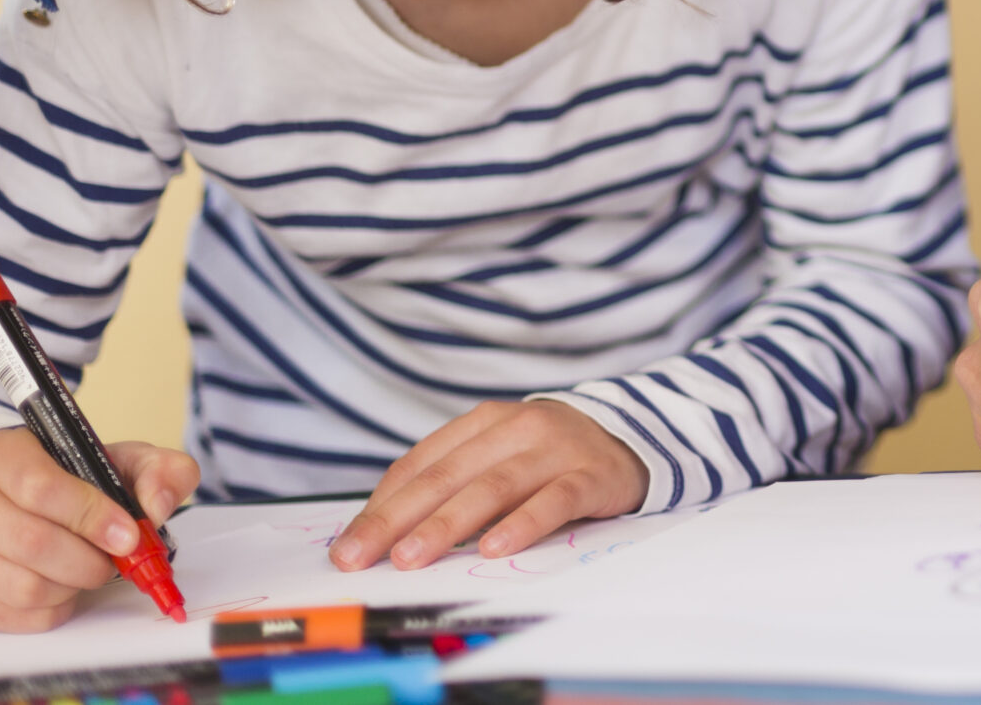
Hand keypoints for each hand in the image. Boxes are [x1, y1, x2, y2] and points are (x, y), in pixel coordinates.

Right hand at [0, 427, 196, 631]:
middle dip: (88, 559)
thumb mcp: (127, 458)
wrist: (35, 496)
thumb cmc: (81, 477)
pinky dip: (53, 608)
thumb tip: (157, 506)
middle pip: (30, 542)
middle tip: (114, 559)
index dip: (90, 516)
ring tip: (89, 569)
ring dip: (71, 585)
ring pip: (22, 586)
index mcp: (1, 453)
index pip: (39, 488)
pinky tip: (66, 586)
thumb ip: (160, 471)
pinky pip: (12, 615)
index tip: (128, 534)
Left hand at [330, 399, 645, 571]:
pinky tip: (492, 548)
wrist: (632, 438)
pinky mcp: (591, 475)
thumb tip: (384, 532)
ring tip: (411, 558)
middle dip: (395, 519)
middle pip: (446, 476)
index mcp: (484, 421)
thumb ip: (453, 482)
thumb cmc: (548, 458)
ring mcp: (555, 450)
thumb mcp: (499, 456)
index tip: (348, 545)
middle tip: (359, 556)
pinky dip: (521, 524)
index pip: (421, 463)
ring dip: (446, 525)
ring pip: (492, 487)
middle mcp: (517, 428)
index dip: (380, 505)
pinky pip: (553, 501)